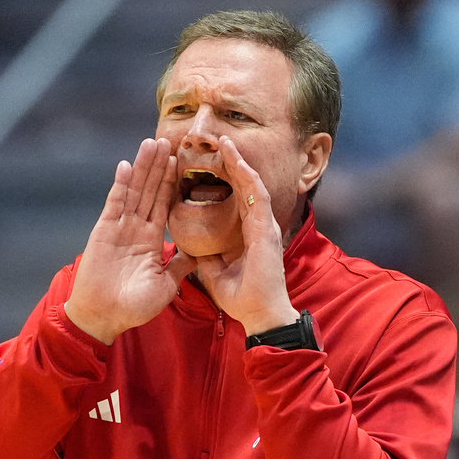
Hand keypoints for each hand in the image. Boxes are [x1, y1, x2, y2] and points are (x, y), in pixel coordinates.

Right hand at [65, 138, 196, 344]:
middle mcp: (135, 229)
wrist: (105, 317)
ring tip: (150, 143)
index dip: (170, 183)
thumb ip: (179, 266)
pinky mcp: (104, 231)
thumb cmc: (134, 307)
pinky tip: (127, 165)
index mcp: (151, 241)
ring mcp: (119, 228)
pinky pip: (114, 204)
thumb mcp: (166, 285)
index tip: (179, 162)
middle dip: (157, 166)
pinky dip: (120, 185)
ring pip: (134, 191)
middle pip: (149, 191)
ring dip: (142, 168)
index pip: (163, 205)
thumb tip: (199, 254)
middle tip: (166, 140)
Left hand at [194, 136, 298, 335]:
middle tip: (219, 142)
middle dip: (232, 164)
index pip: (235, 200)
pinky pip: (256, 195)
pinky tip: (236, 160)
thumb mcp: (217, 274)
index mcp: (249, 235)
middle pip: (244, 187)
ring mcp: (265, 225)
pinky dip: (246, 176)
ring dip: (238, 163)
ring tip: (225, 142)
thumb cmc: (244, 299)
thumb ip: (207, 258)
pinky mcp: (266, 229)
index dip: (224, 181)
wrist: (261, 316)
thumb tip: (191, 248)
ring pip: (251, 184)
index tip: (209, 165)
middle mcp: (259, 226)